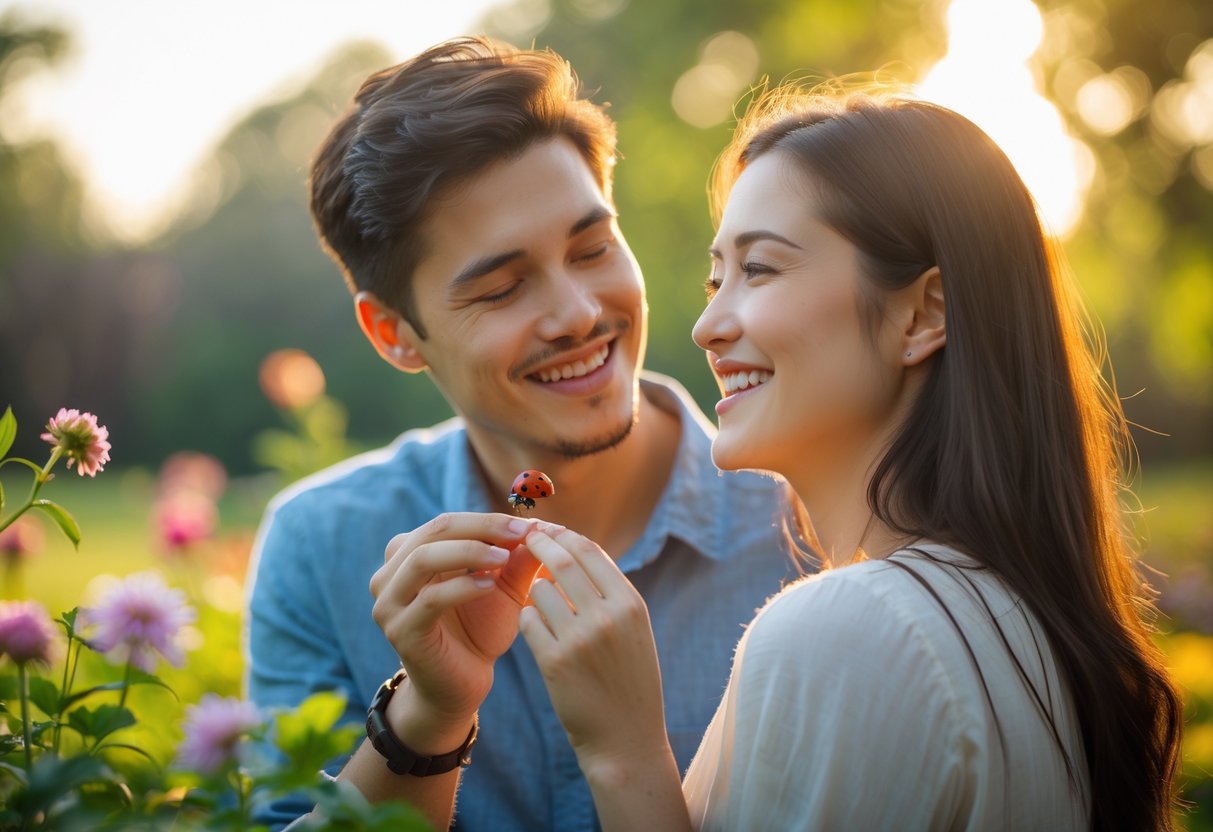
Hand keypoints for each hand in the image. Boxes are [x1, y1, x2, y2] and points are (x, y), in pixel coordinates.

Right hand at [369, 513, 550, 735]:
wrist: (463, 685)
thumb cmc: (480, 630)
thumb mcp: (503, 587)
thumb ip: (517, 558)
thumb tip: (543, 525)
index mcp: (409, 556)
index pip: (446, 522)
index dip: (487, 519)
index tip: (528, 524)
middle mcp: (390, 574)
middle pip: (433, 532)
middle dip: (481, 528)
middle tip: (520, 533)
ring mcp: (389, 603)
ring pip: (424, 559)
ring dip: (469, 551)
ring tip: (505, 558)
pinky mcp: (400, 631)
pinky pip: (430, 599)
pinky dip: (462, 586)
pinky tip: (490, 586)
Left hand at [518, 529, 669, 768]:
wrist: (626, 740)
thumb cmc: (630, 682)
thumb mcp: (634, 631)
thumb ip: (610, 593)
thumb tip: (575, 551)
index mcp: (631, 604)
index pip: (590, 551)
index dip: (564, 535)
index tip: (548, 530)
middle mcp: (608, 616)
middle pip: (563, 560)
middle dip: (540, 544)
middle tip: (524, 538)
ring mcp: (580, 639)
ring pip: (540, 590)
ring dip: (534, 589)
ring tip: (538, 599)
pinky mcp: (554, 662)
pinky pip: (528, 621)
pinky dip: (527, 618)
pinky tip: (533, 627)